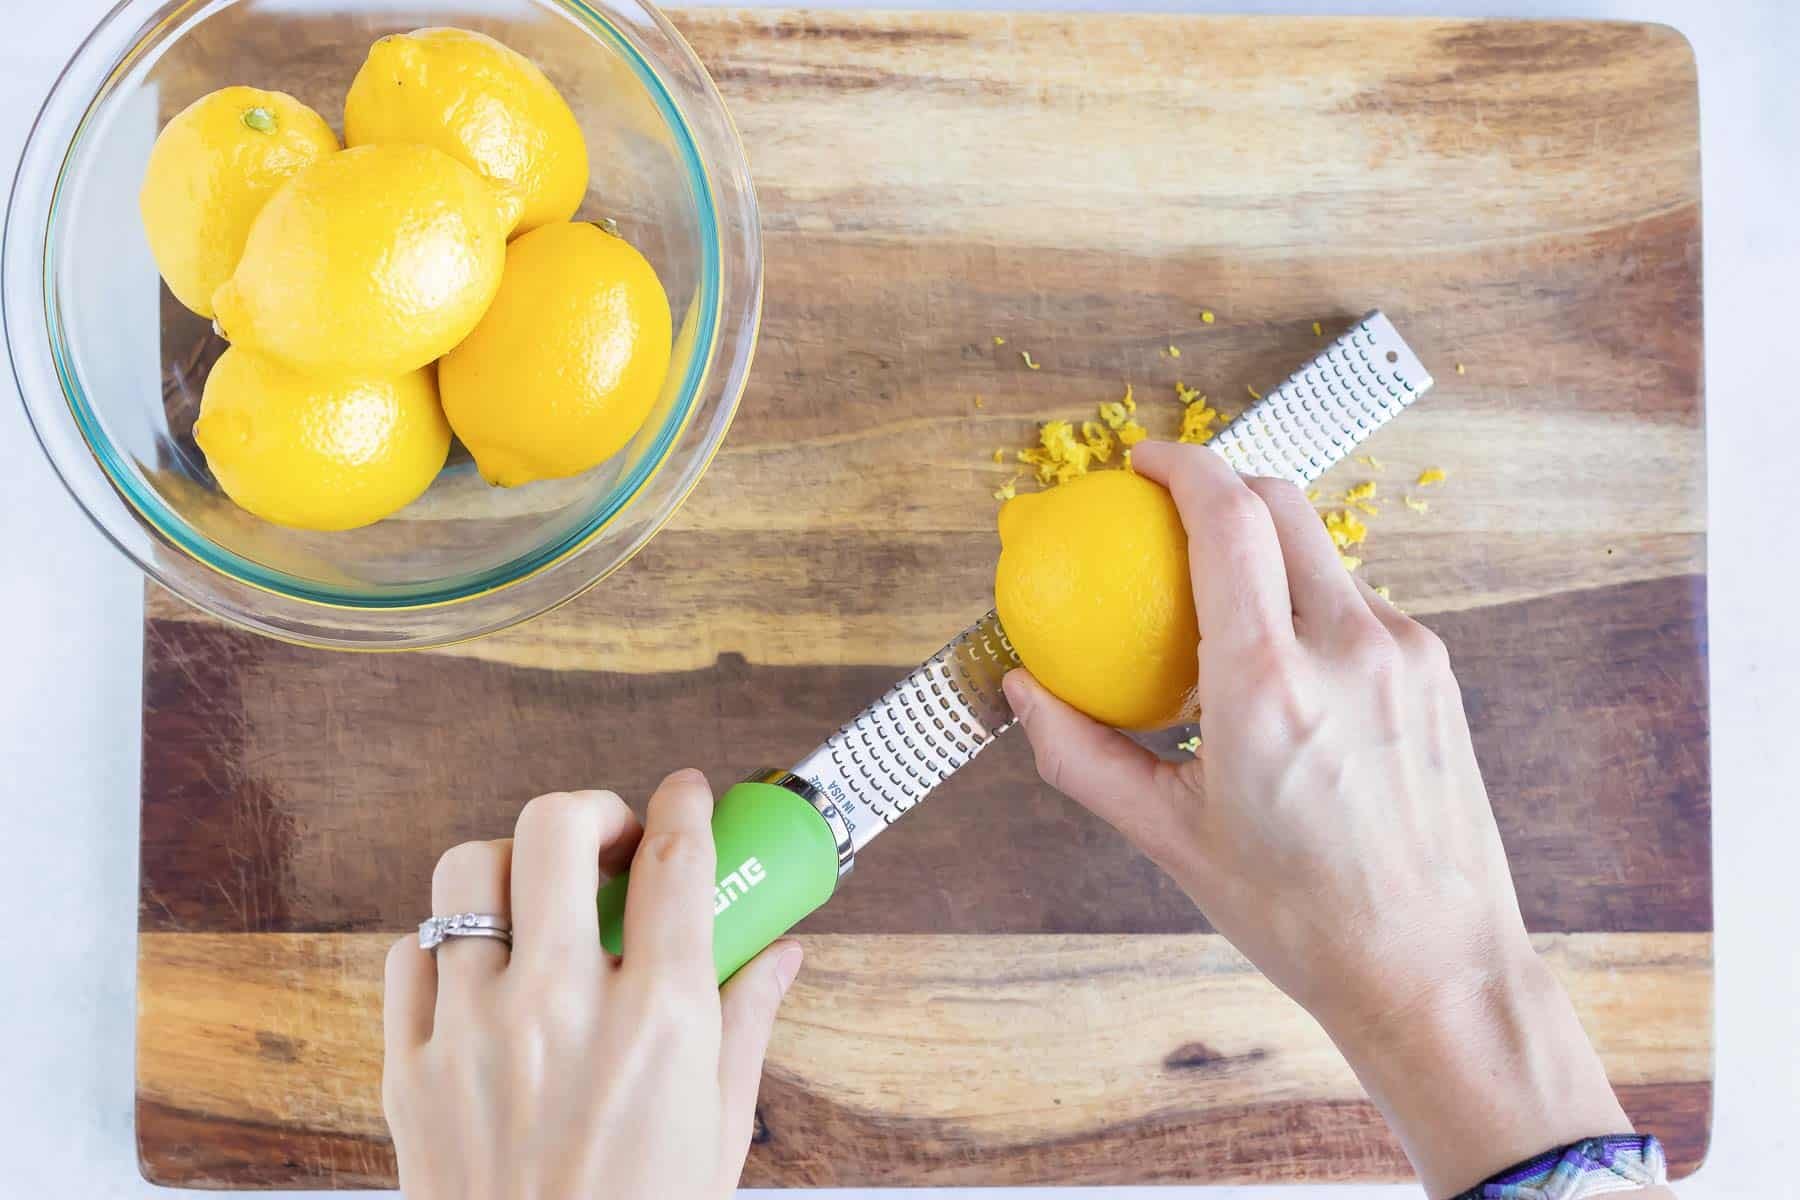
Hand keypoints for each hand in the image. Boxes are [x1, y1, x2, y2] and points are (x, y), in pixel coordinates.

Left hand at [382, 772, 802, 1199]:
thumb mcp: (719, 1127)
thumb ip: (747, 1020)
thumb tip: (782, 953)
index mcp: (659, 1020)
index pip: (677, 860)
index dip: (685, 804)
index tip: (685, 792)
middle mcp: (562, 1008)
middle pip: (556, 829)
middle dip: (592, 810)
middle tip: (610, 839)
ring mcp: (474, 1034)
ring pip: (467, 874)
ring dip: (510, 866)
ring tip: (538, 900)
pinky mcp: (408, 1071)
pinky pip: (409, 956)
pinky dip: (445, 945)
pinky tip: (481, 971)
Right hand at [1004, 442, 1640, 1197]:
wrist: (1433, 967)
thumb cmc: (1296, 914)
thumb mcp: (1169, 838)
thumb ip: (1082, 753)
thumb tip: (1022, 690)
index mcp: (1267, 685)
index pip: (1227, 519)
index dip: (1181, 465)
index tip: (1140, 464)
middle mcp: (1346, 648)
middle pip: (1281, 504)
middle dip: (1222, 485)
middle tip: (1170, 514)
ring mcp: (1404, 653)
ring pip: (1322, 554)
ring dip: (1267, 554)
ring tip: (1222, 612)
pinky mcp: (1435, 671)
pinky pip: (1357, 604)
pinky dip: (1308, 606)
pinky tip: (1283, 669)